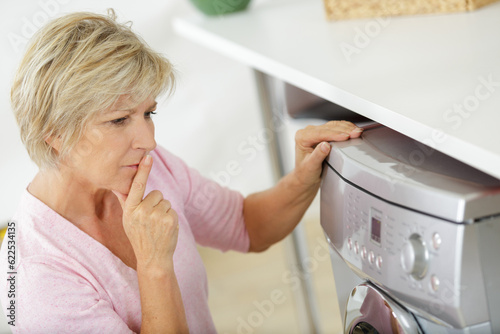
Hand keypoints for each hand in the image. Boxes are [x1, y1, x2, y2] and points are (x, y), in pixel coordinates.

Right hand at [113, 155, 178, 270]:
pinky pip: (172, 209)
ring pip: (166, 201)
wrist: (152, 258)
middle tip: (151, 220)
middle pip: (157, 193)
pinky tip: (164, 229)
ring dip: (164, 211)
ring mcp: (156, 216)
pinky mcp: (169, 219)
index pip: (137, 186)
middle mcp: (142, 211)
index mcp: (130, 210)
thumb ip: (126, 201)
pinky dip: (171, 217)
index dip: (143, 171)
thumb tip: (119, 185)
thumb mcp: (128, 220)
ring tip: (157, 225)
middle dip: (156, 204)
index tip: (148, 157)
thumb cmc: (139, 237)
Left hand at [294, 121, 362, 185]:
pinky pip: (336, 128)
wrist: (306, 177)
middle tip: (356, 133)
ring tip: (357, 131)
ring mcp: (316, 132)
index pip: (320, 133)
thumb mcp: (311, 166)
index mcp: (302, 137)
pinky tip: (353, 130)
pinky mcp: (323, 133)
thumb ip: (317, 155)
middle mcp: (308, 132)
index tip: (345, 136)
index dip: (334, 134)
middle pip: (328, 128)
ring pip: (333, 126)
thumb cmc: (305, 173)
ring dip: (347, 128)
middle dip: (344, 130)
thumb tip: (325, 145)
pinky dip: (345, 128)